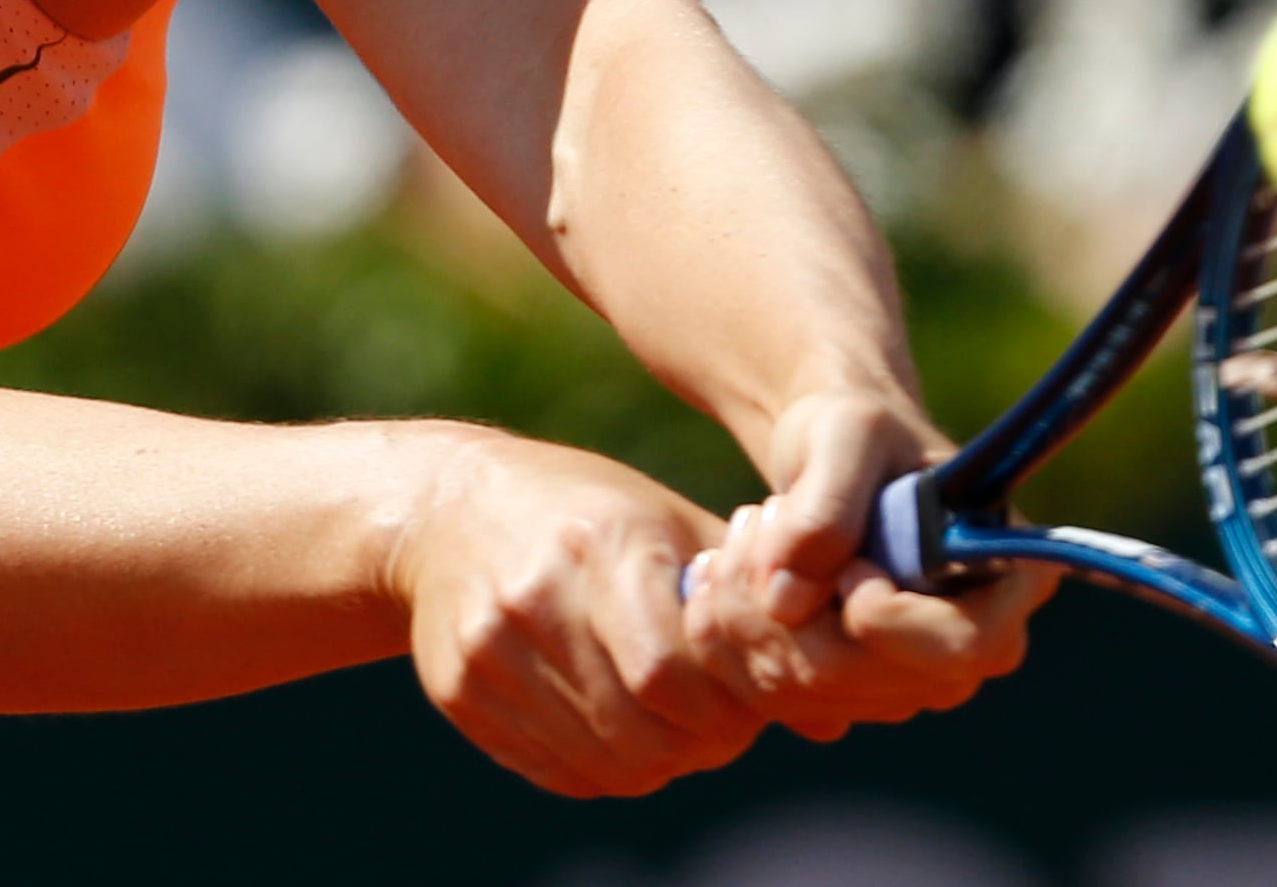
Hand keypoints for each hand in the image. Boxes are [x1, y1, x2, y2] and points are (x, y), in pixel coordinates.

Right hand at [385, 430, 768, 797]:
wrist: (444, 507)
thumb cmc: (583, 512)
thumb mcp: (665, 523)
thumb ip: (746, 605)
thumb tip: (832, 714)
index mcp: (602, 545)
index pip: (671, 672)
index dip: (723, 709)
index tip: (745, 704)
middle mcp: (536, 596)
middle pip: (639, 727)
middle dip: (698, 742)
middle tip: (718, 727)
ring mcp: (489, 648)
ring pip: (601, 759)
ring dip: (655, 761)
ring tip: (670, 727)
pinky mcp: (458, 689)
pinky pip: (553, 769)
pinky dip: (601, 766)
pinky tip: (615, 727)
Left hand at [682, 390, 1051, 738]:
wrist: (828, 452)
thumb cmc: (857, 429)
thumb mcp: (847, 433)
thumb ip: (827, 504)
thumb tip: (787, 602)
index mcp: (1007, 582)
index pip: (960, 649)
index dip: (884, 615)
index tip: (846, 560)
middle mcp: (964, 652)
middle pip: (856, 679)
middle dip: (782, 599)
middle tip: (756, 518)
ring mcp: (905, 683)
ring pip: (799, 689)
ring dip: (742, 606)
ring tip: (745, 532)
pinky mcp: (845, 696)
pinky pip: (768, 695)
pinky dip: (726, 634)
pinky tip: (726, 572)